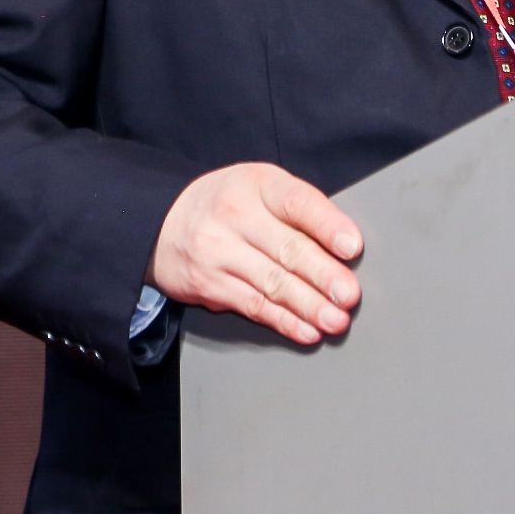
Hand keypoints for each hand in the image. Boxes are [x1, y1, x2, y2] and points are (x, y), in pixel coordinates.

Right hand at [150, 163, 363, 343]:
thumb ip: (298, 209)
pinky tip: (306, 329)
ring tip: (335, 319)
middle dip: (324, 276)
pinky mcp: (208, 284)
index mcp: (258, 184)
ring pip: (272, 283)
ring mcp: (218, 251)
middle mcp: (236, 215)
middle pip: (288, 249)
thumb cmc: (227, 203)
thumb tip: (343, 245)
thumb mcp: (260, 187)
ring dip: (309, 306)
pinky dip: (284, 321)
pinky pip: (253, 306)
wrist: (162, 222)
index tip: (352, 246)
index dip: (328, 226)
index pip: (297, 203)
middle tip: (350, 295)